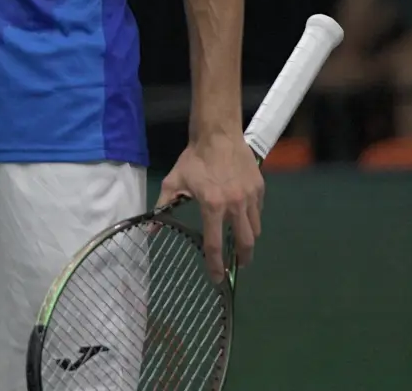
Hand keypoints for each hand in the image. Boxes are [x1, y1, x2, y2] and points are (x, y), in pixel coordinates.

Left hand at [156, 134, 262, 282]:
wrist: (218, 135)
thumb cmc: (194, 159)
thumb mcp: (174, 182)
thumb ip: (163, 206)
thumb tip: (151, 229)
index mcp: (212, 206)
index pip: (215, 244)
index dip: (215, 265)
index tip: (217, 278)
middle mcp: (235, 205)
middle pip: (245, 243)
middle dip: (241, 259)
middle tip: (237, 266)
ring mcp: (250, 197)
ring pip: (255, 229)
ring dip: (249, 241)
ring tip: (243, 246)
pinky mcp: (260, 189)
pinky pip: (259, 212)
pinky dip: (253, 220)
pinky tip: (246, 220)